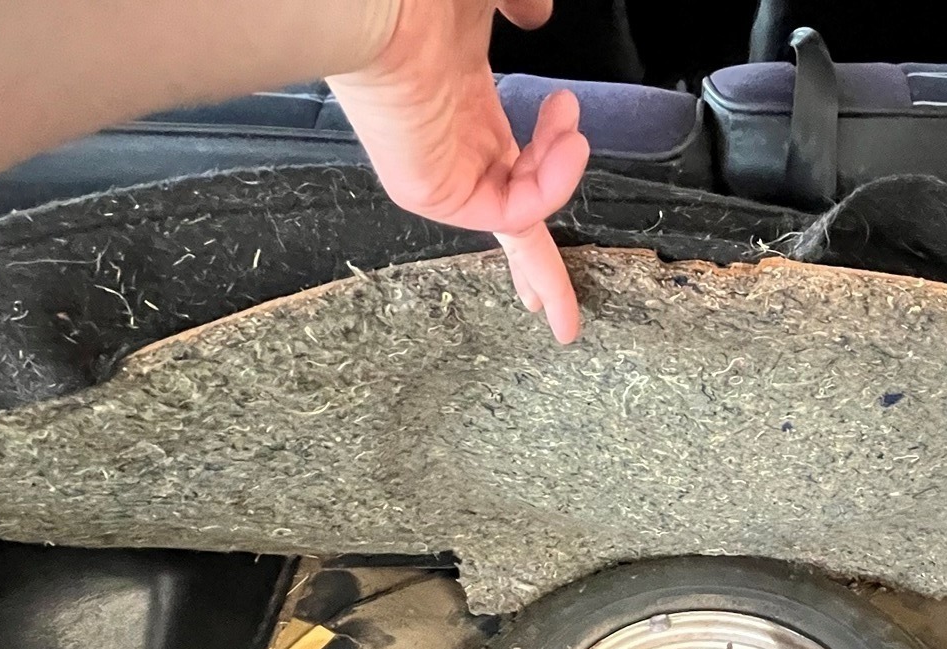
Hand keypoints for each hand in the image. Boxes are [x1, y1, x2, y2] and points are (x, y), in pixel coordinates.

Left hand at [329, 0, 591, 341]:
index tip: (561, 216)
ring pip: (522, 213)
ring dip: (561, 174)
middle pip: (506, 226)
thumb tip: (536, 13)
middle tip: (561, 319)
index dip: (542, 184)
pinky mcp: (434, 192)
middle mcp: (454, 148)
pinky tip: (565, 142)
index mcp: (463, 108)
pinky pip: (512, 213)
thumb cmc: (419, 0)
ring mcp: (442, 174)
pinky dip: (549, 187)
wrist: (376, 3)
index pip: (508, 165)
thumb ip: (520, 1)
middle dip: (537, 273)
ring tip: (570, 130)